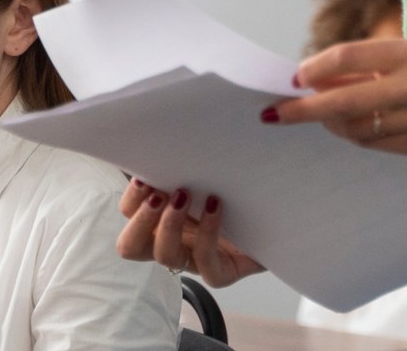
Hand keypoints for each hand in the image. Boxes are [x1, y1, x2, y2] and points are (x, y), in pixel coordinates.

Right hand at [112, 177, 264, 286]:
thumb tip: (171, 132)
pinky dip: (208, 232)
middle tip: (159, 193)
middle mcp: (172, 242)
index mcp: (161, 219)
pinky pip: (206, 263)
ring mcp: (194, 262)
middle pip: (130, 246)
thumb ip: (188, 162)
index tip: (145, 175)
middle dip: (140, 219)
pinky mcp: (220, 274)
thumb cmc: (239, 193)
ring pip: (164, 256)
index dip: (131, 198)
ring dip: (169, 225)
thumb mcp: (210, 173)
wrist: (278, 219)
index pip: (128, 213)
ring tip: (184, 196)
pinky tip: (217, 206)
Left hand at [266, 39, 406, 156]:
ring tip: (318, 118)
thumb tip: (323, 78)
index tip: (295, 77)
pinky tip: (347, 130)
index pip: (348, 57)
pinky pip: (378, 146)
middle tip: (275, 113)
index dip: (314, 68)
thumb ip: (376, 64)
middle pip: (343, 100)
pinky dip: (357, 138)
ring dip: (330, 125)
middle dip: (303, 109)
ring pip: (356, 129)